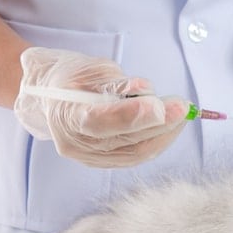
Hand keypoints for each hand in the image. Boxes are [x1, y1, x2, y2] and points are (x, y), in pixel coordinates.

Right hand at [13, 47, 188, 167]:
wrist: (49, 96)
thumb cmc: (71, 77)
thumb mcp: (91, 69)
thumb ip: (118, 84)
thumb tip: (147, 93)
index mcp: (66, 114)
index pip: (99, 121)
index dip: (131, 116)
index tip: (159, 106)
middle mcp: (76, 143)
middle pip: (124, 140)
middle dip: (160, 123)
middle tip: (183, 106)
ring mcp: (90, 157)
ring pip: (135, 152)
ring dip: (165, 133)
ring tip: (182, 113)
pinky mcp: (104, 163)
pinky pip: (136, 156)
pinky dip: (157, 141)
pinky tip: (171, 126)